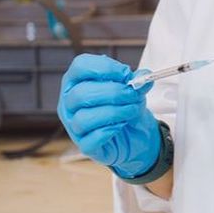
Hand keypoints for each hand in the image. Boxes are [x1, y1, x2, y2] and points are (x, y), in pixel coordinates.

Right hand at [58, 54, 162, 178]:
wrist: (134, 135)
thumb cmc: (124, 107)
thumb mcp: (133, 89)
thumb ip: (138, 81)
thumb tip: (143, 77)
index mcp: (77, 81)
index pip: (80, 66)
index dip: (103, 67)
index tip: (125, 73)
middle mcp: (70, 103)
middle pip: (81, 93)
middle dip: (112, 93)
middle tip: (132, 95)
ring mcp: (73, 125)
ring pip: (84, 118)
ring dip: (113, 112)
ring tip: (131, 110)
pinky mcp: (84, 145)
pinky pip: (91, 139)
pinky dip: (109, 131)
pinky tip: (121, 125)